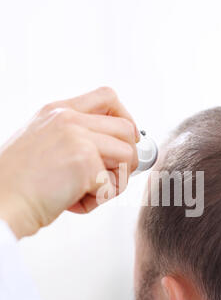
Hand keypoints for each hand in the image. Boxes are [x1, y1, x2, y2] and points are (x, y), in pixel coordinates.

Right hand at [0, 87, 138, 238]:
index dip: (125, 117)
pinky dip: (99, 200)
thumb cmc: (18, 183)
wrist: (0, 203)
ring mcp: (78, 138)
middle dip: (127, 158)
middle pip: (126, 128)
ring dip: (115, 181)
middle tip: (110, 178)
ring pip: (128, 155)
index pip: (107, 96)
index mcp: (57, 111)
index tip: (126, 140)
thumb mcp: (41, 142)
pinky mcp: (85, 163)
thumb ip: (72, 136)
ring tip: (87, 193)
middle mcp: (68, 119)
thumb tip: (111, 148)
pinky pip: (114, 184)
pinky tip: (73, 202)